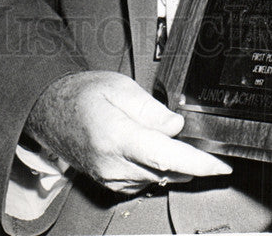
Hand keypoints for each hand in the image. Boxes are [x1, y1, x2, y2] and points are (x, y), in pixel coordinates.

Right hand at [25, 70, 231, 194]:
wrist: (51, 110)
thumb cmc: (81, 94)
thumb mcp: (120, 87)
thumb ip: (151, 109)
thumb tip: (176, 127)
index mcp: (116, 137)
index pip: (166, 157)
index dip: (198, 164)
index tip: (221, 167)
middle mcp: (113, 165)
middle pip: (166, 170)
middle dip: (188, 158)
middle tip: (194, 138)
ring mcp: (111, 179)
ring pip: (158, 177)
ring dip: (171, 162)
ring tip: (162, 135)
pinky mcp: (111, 184)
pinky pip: (145, 180)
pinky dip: (156, 167)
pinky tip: (151, 148)